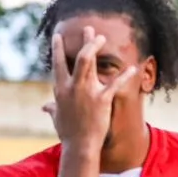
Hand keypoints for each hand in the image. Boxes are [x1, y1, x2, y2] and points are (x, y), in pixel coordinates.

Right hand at [44, 28, 136, 151]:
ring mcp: (86, 91)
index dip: (58, 49)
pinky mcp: (101, 99)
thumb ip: (51, 109)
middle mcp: (72, 87)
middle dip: (84, 41)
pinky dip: (125, 75)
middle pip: (77, 57)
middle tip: (90, 29)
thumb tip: (44, 107)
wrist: (79, 146)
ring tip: (102, 37)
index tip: (58, 35)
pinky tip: (133, 67)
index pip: (58, 64)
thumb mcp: (57, 118)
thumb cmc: (68, 133)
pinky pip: (115, 83)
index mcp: (60, 90)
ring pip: (89, 60)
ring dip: (95, 46)